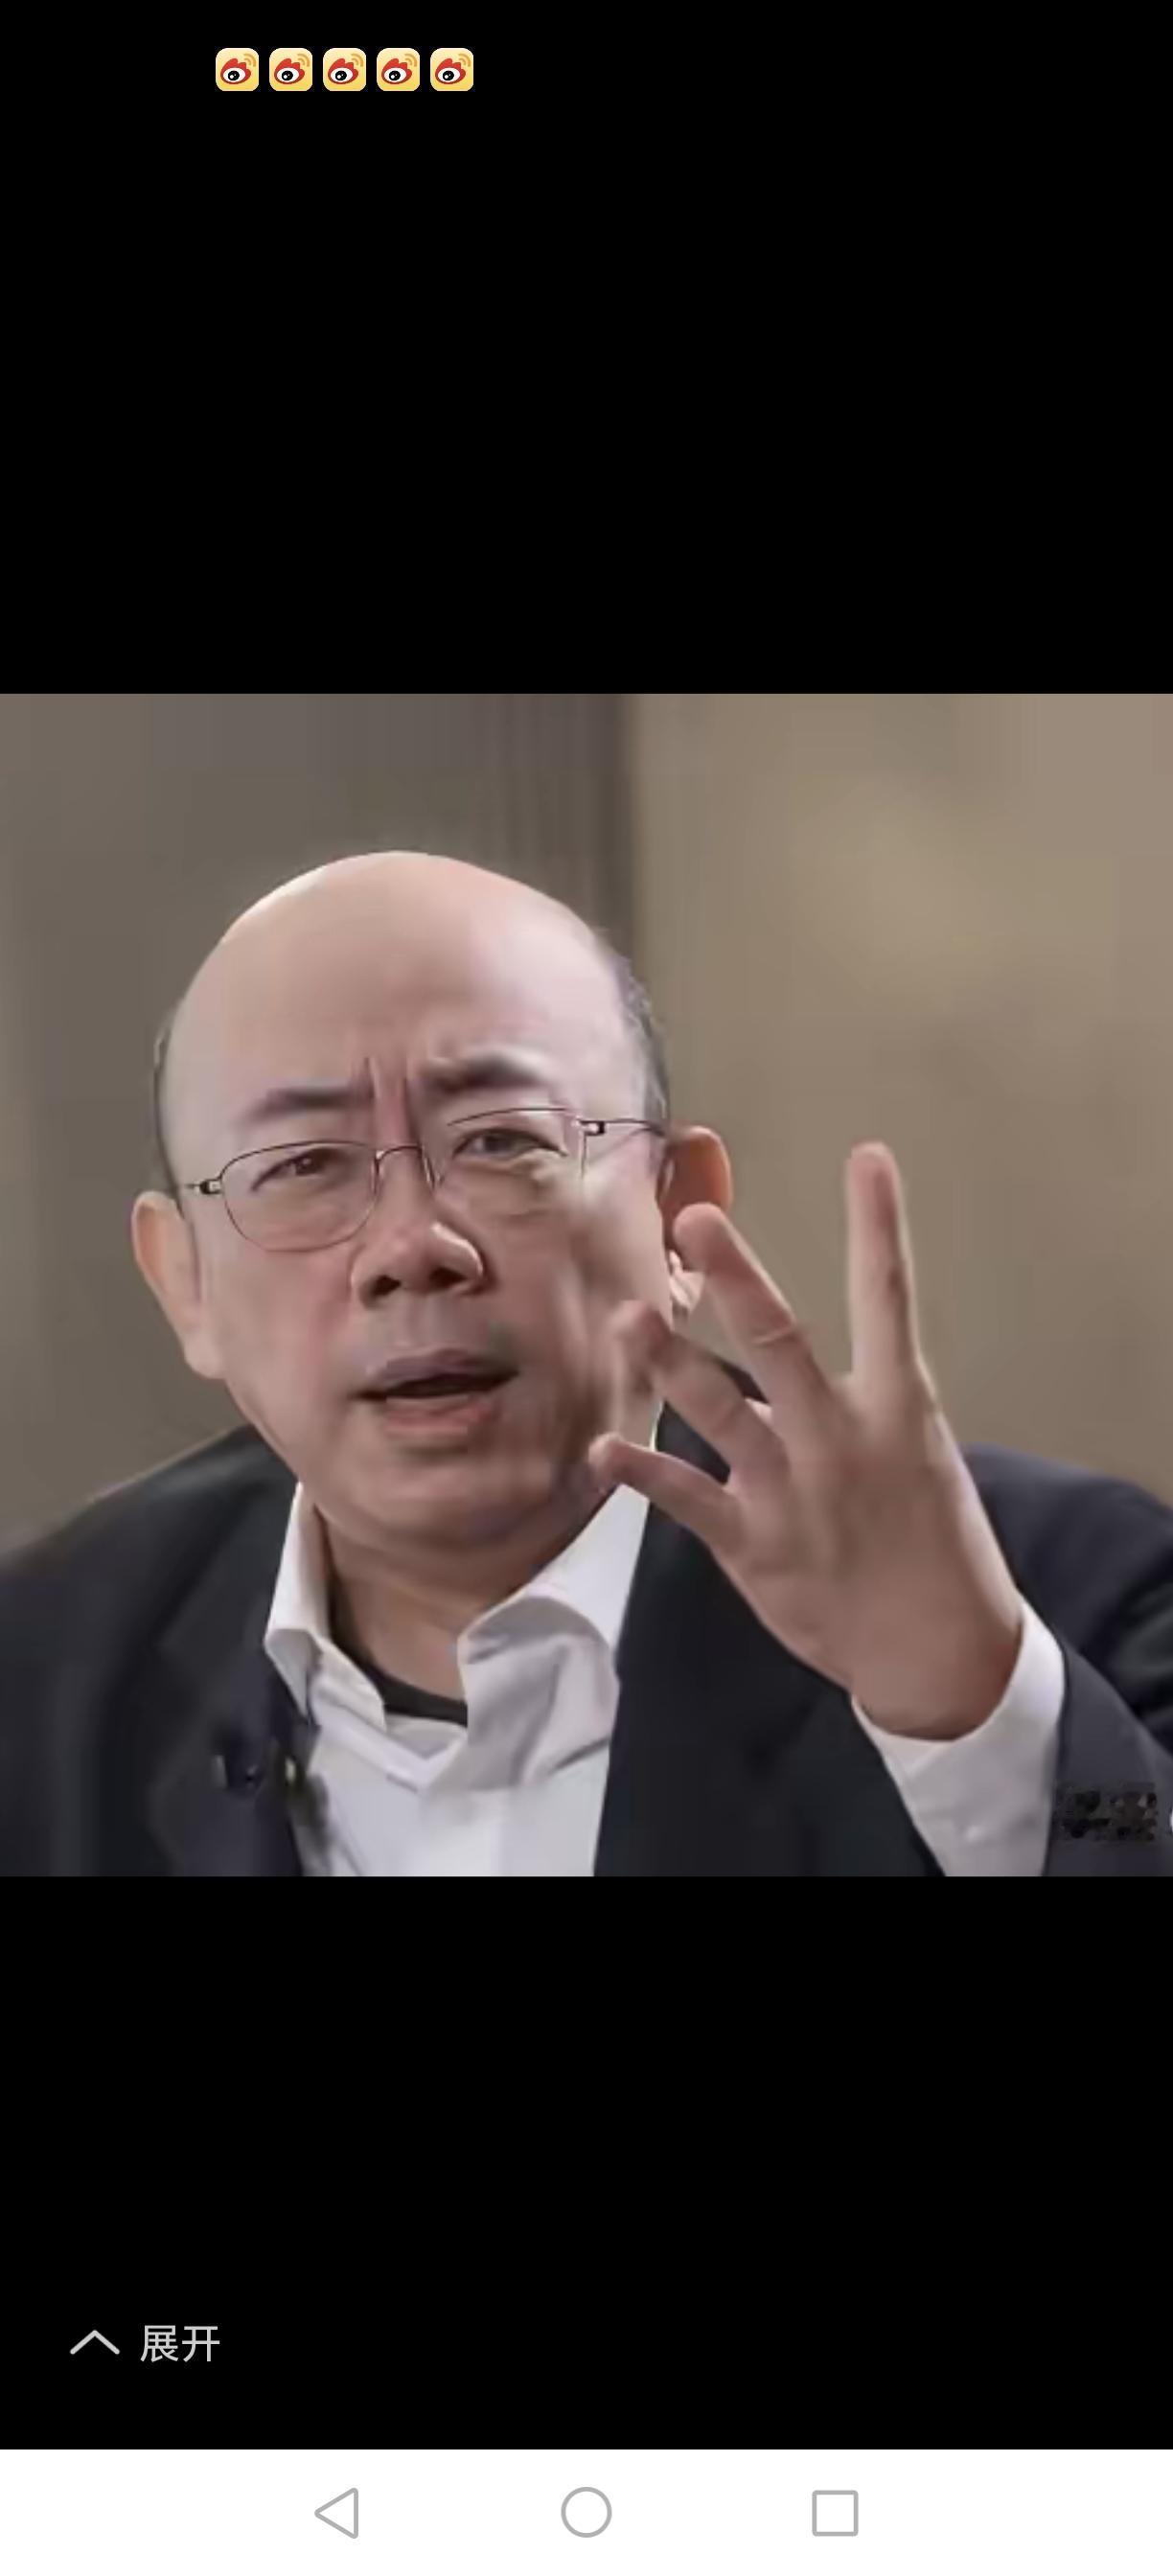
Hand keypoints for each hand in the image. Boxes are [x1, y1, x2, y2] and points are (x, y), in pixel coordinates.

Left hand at [588, 1144, 1022, 1739]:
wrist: (935, 1646)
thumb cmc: (930, 1539)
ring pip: (720, 1412)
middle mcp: (841, 1437)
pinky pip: (687, 1499)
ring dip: (670, 1362)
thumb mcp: (915, 1453)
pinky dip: (642, 1474)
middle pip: (780, 1340)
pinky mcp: (754, 1544)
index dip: (879, 1226)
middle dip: (737, 1277)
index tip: (868, 1158)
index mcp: (898, 1407)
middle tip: (694, 1219)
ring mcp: (792, 1491)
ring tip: (629, 1316)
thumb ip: (853, 1399)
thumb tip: (787, 1357)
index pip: (889, 1299)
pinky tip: (601, 1450)